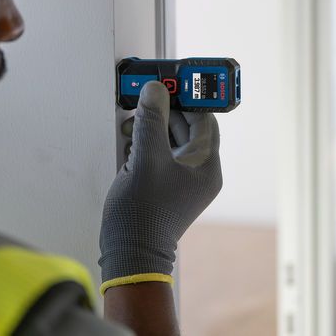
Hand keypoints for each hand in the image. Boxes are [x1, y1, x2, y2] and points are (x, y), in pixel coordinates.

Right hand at [99, 81, 221, 291]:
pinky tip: (130, 140)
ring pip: (169, 139)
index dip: (190, 98)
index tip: (173, 80)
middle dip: (163, 110)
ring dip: (151, 126)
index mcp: (206, 166)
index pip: (205, 119)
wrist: (129, 254)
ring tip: (132, 121)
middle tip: (144, 96)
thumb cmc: (143, 214)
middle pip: (186, 127)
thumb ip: (151, 120)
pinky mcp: (163, 185)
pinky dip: (145, 142)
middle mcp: (198, 172)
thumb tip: (155, 90)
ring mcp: (181, 180)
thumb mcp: (146, 158)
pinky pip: (159, 153)